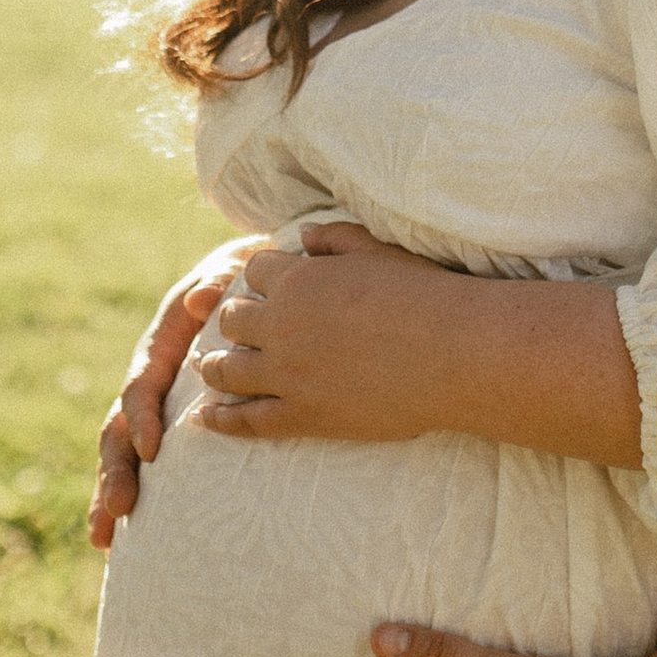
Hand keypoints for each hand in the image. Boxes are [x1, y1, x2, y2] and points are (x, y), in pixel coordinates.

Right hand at [86, 238, 252, 546]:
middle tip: (118, 510)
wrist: (249, 283)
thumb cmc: (243, 280)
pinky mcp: (170, 423)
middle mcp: (150, 381)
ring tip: (102, 537)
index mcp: (161, 346)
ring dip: (110, 490)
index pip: (142, 386)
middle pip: (121, 429)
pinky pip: (148, 463)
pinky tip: (118, 539)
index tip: (152, 450)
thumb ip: (220, 281)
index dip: (143, 417)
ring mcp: (157, 405)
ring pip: (125, 452)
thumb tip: (205, 297)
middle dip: (115, 470)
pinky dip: (136, 495)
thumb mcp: (231, 272)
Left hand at [189, 218, 449, 444]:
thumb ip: (336, 239)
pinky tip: (202, 419)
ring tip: (209, 369)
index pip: (255, 272)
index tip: (269, 287)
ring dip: (215, 366)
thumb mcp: (378, 250)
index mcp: (297, 280)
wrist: (454, 353)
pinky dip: (219, 420)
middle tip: (238, 328)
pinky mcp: (302, 416)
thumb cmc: (424, 294)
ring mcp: (288, 374)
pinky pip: (246, 420)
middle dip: (234, 320)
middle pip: (232, 319)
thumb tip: (306, 235)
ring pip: (227, 369)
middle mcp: (281, 325)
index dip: (263, 278)